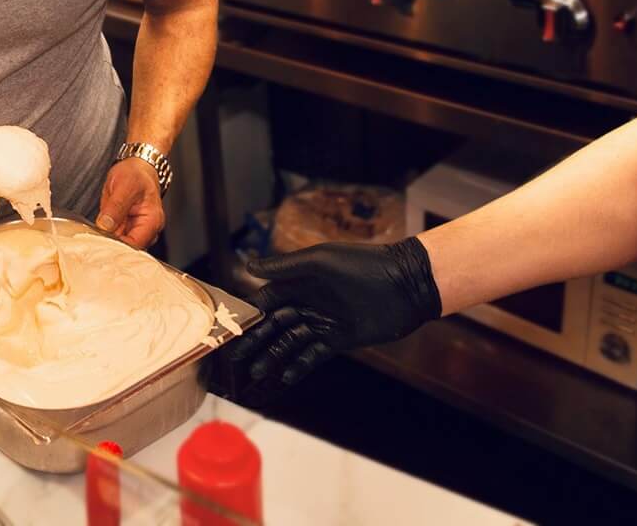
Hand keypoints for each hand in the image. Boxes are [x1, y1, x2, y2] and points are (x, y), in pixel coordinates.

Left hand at [96, 157, 164, 247]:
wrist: (136, 166)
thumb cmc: (136, 173)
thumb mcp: (124, 185)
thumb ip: (115, 207)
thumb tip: (105, 225)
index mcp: (152, 220)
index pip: (135, 244)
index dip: (118, 247)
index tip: (100, 244)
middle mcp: (147, 229)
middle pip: (129, 249)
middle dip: (111, 247)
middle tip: (93, 244)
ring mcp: (136, 229)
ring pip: (121, 245)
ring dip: (107, 243)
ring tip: (93, 240)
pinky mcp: (125, 227)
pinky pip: (115, 237)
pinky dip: (105, 237)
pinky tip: (96, 235)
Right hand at [225, 238, 441, 402]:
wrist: (407, 284)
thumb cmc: (364, 265)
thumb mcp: (321, 260)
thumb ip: (286, 267)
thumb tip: (249, 265)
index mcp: (298, 282)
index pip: (264, 302)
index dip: (248, 317)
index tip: (230, 331)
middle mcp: (306, 303)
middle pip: (273, 326)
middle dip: (254, 343)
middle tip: (235, 360)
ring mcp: (322, 323)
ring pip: (290, 343)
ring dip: (272, 357)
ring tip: (255, 374)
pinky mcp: (338, 339)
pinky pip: (313, 355)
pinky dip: (299, 366)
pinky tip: (284, 376)